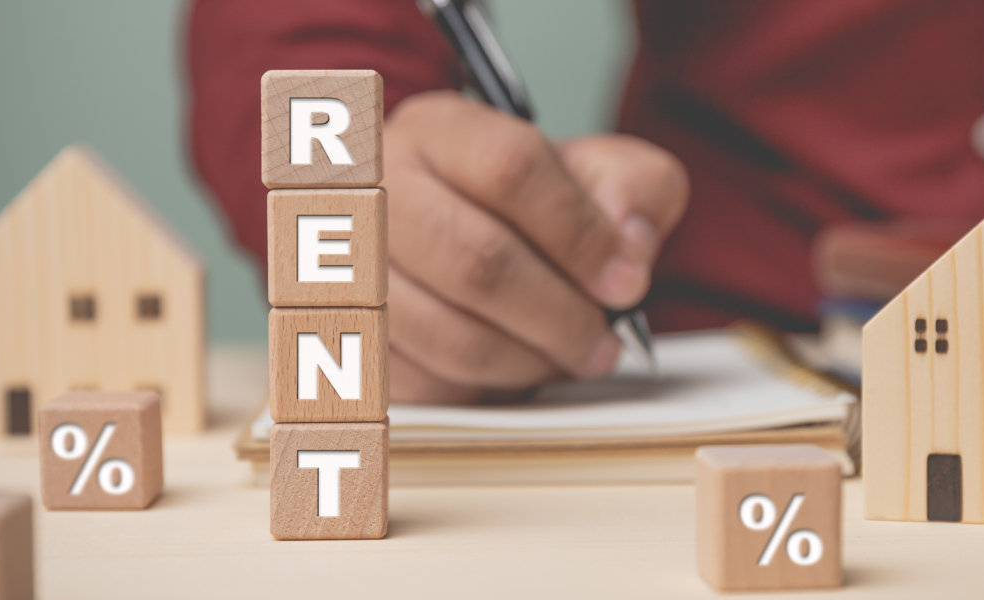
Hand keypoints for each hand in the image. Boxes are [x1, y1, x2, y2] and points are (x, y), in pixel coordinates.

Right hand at [382, 91, 688, 403]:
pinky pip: (429, 387)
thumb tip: (629, 248)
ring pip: (452, 337)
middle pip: (477, 262)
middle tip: (603, 340)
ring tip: (568, 356)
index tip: (627, 282)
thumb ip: (634, 188)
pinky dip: (486, 391)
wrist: (454, 230)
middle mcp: (377, 192)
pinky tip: (515, 367)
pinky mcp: (352, 342)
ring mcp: (348, 270)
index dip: (581, 235)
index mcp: (437, 130)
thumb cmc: (523, 205)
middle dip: (561, 316)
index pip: (511, 168)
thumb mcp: (593, 171)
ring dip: (530, 361)